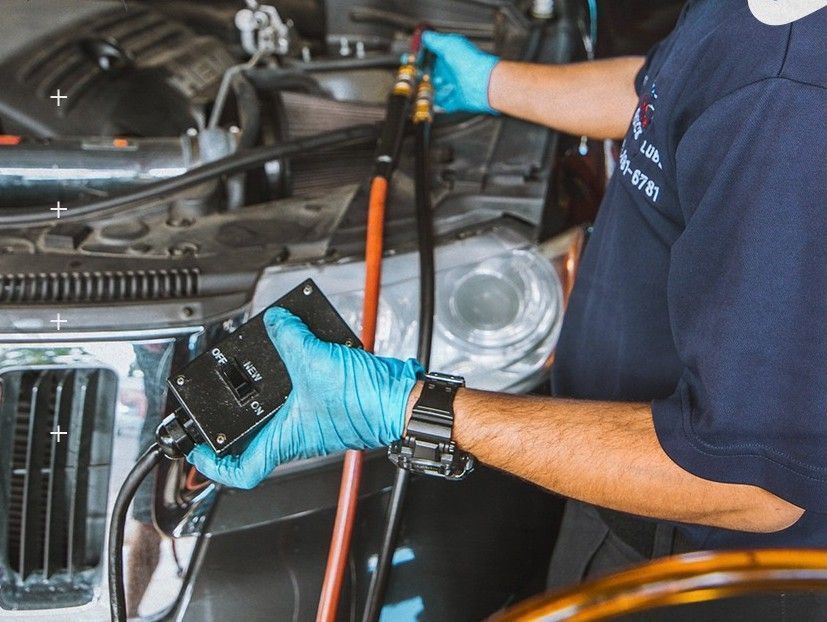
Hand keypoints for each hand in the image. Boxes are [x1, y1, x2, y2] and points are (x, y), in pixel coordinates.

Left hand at [187, 307, 422, 487]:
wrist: (402, 399)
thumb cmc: (364, 402)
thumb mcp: (312, 360)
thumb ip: (288, 337)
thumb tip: (277, 322)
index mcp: (286, 437)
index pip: (240, 470)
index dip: (211, 465)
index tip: (197, 451)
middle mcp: (299, 433)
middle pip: (256, 435)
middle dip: (237, 415)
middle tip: (221, 397)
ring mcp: (316, 419)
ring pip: (281, 409)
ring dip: (269, 388)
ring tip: (261, 363)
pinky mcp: (332, 403)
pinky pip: (305, 390)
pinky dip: (299, 370)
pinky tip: (302, 349)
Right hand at [421, 31, 499, 113]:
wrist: (484, 83)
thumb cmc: (471, 62)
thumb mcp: (449, 44)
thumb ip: (436, 40)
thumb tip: (426, 36)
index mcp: (452, 57)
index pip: (435, 58)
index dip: (425, 59)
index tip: (416, 61)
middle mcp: (455, 72)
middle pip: (436, 75)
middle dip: (427, 78)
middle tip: (420, 78)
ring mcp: (457, 86)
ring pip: (440, 90)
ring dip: (432, 91)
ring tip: (426, 90)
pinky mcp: (460, 100)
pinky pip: (447, 104)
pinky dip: (441, 104)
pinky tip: (435, 102)